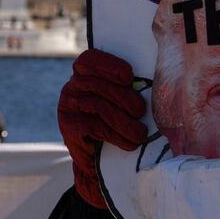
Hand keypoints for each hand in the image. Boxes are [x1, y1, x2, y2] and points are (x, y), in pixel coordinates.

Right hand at [58, 49, 147, 208]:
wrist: (97, 158)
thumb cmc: (114, 122)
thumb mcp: (118, 100)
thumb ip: (127, 88)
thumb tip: (151, 86)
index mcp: (84, 74)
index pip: (89, 60)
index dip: (109, 66)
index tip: (128, 77)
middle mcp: (72, 88)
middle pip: (97, 84)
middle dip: (124, 98)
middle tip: (140, 112)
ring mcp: (68, 107)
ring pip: (99, 107)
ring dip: (125, 122)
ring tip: (140, 134)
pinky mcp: (69, 127)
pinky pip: (95, 127)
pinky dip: (117, 136)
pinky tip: (129, 143)